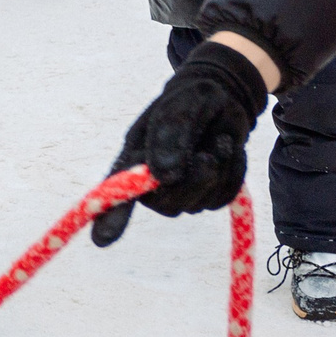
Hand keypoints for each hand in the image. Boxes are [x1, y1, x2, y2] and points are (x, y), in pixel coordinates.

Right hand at [89, 41, 270, 246]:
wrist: (227, 96)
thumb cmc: (196, 97)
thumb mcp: (184, 106)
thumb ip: (172, 134)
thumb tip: (164, 177)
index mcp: (136, 155)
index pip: (116, 189)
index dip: (108, 214)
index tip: (101, 240)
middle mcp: (153, 178)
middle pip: (166, 204)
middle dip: (194, 184)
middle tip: (210, 156)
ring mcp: (181, 188)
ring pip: (199, 203)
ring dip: (219, 173)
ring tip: (220, 140)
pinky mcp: (207, 193)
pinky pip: (223, 197)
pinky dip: (234, 174)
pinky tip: (228, 150)